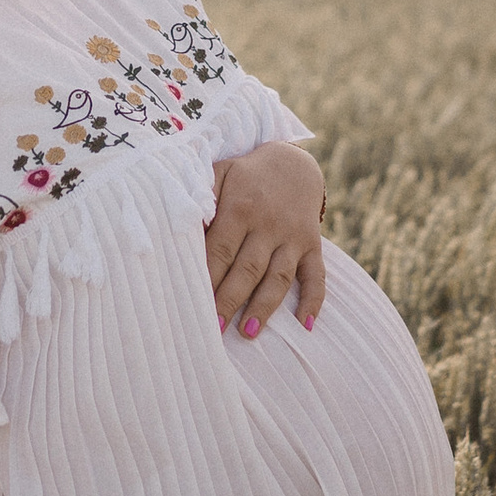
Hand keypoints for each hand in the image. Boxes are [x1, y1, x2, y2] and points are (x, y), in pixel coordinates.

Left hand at [204, 141, 327, 339]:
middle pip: (247, 268)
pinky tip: (306, 325)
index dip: (207, 276)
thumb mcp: (220, 173)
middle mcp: (269, 224)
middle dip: (230, 300)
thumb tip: (179, 228)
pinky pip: (317, 275)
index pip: (221, 249)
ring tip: (248, 333)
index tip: (193, 302)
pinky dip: (314, 300)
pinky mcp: (313, 244)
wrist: (292, 162)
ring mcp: (293, 236)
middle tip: (213, 329)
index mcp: (241, 207)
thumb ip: (200, 197)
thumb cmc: (244, 176)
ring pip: (279, 277)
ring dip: (264, 306)